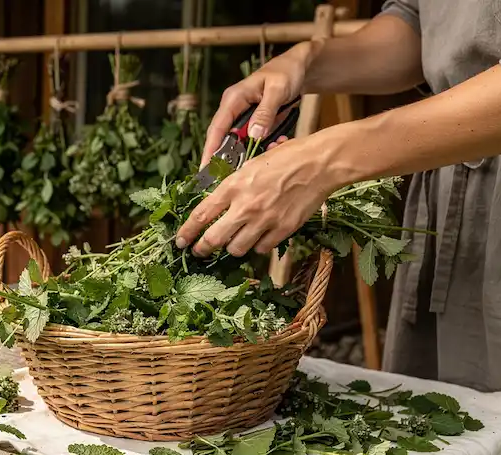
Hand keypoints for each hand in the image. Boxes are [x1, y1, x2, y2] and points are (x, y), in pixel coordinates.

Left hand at [176, 135, 332, 256]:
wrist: (320, 163)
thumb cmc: (286, 158)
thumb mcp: (251, 164)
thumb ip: (233, 185)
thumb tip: (216, 202)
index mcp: (234, 186)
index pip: (201, 214)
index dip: (187, 231)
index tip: (180, 240)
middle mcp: (246, 206)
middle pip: (213, 239)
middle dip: (202, 248)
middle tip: (199, 251)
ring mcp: (264, 220)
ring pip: (236, 249)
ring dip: (231, 248)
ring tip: (233, 242)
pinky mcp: (283, 230)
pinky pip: (261, 249)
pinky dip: (256, 246)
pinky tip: (259, 237)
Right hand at [200, 44, 310, 167]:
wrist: (299, 67)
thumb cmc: (286, 72)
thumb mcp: (277, 90)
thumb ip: (265, 112)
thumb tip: (254, 135)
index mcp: (233, 99)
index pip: (217, 128)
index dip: (210, 150)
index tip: (206, 169)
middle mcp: (234, 109)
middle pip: (226, 140)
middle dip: (234, 157)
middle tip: (240, 173)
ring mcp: (244, 117)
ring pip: (242, 142)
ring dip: (254, 151)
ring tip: (274, 148)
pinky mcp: (254, 122)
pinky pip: (255, 140)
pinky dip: (265, 145)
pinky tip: (279, 142)